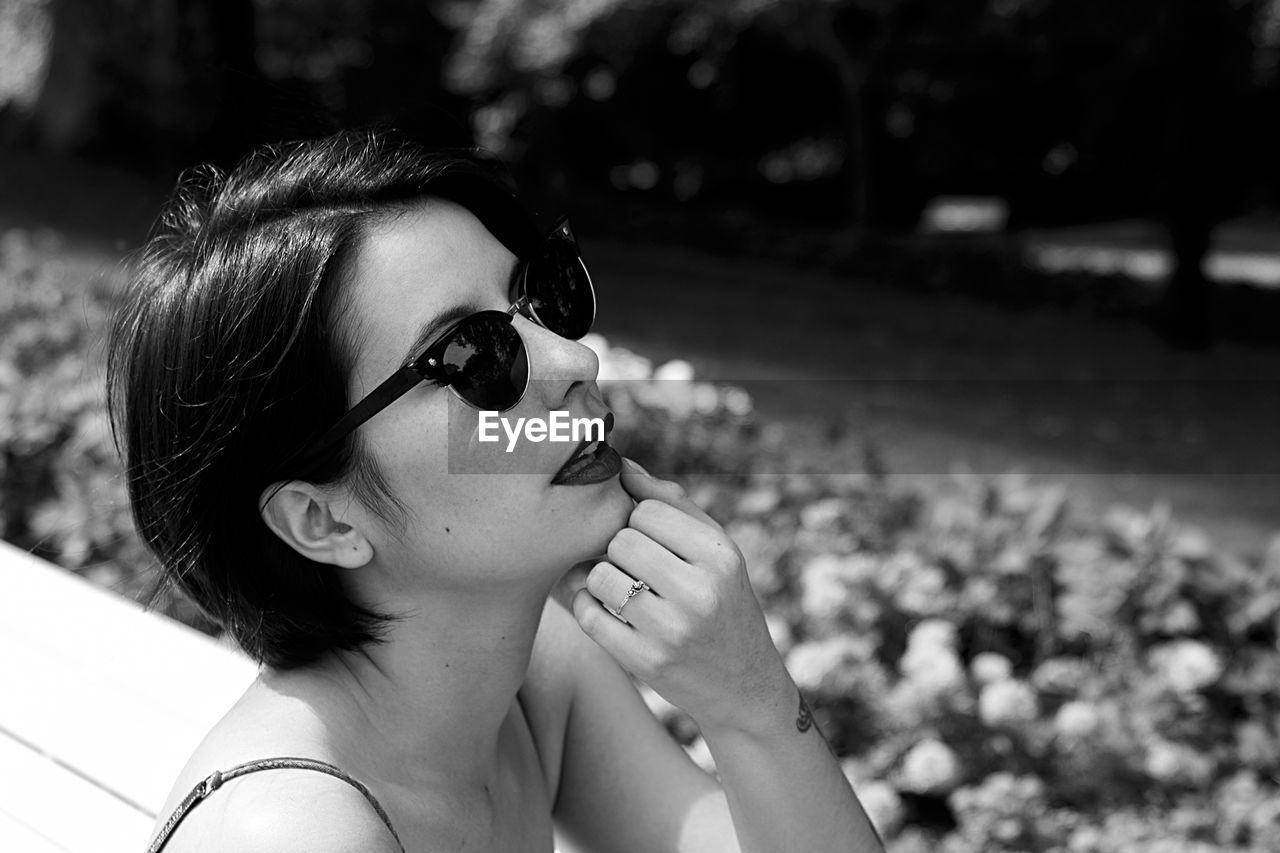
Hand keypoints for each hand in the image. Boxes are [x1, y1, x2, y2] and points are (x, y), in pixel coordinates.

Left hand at [571, 458, 791, 733]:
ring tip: (619, 586)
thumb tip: (622, 466)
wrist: (744, 687)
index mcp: (721, 556)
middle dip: (618, 549)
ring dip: (599, 578)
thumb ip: (673, 504)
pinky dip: (588, 608)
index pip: (648, 510)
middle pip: (620, 541)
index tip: (648, 538)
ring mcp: (672, 631)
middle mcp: (700, 592)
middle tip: (631, 565)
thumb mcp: (717, 551)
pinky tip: (607, 611)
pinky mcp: (646, 663)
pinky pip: (589, 616)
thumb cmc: (723, 603)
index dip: (638, 520)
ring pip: (599, 576)